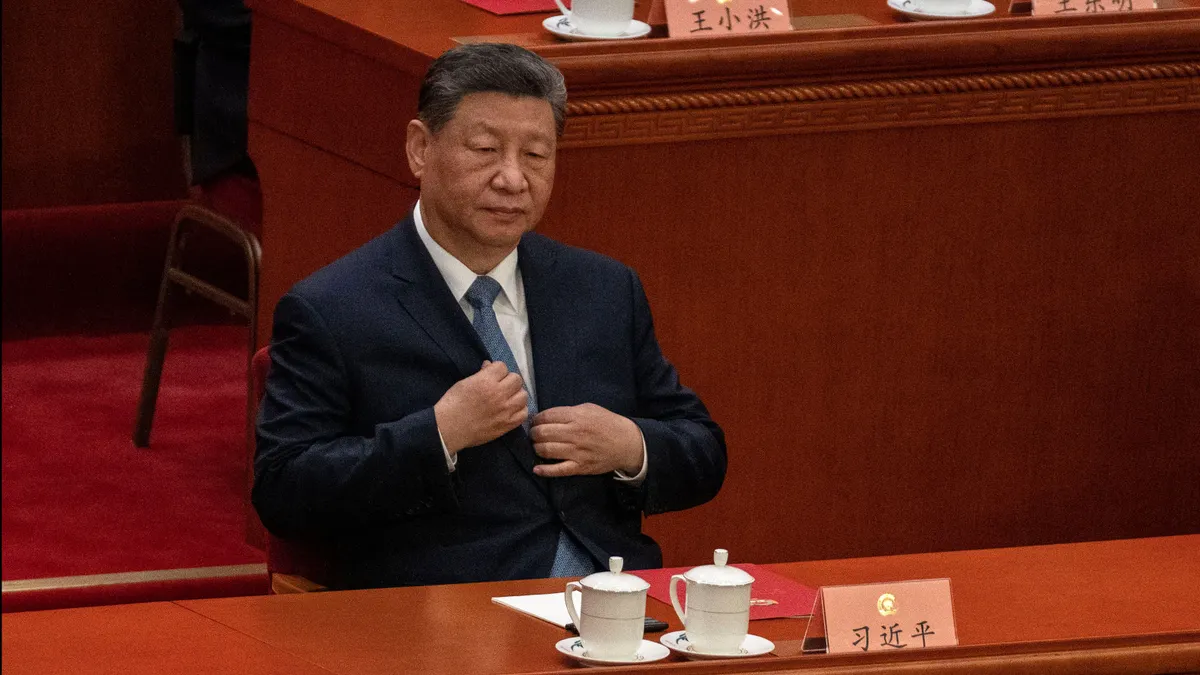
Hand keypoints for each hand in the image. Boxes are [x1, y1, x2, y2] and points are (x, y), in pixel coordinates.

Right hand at [434, 361, 527, 453]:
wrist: (449, 429)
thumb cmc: (453, 404)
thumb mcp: (464, 383)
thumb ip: (480, 374)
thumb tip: (489, 365)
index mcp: (486, 381)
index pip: (502, 366)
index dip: (496, 370)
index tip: (491, 375)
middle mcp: (499, 394)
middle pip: (517, 379)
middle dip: (508, 380)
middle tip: (500, 386)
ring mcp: (505, 410)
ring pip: (523, 395)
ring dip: (516, 394)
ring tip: (508, 398)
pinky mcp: (507, 424)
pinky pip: (523, 413)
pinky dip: (519, 410)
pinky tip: (511, 410)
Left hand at [529, 404, 643, 477]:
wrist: (626, 443)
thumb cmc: (607, 423)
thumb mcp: (590, 408)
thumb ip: (569, 411)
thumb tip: (548, 416)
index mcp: (577, 416)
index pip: (546, 416)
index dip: (536, 419)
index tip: (535, 422)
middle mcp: (575, 433)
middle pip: (542, 433)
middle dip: (534, 433)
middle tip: (534, 434)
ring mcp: (577, 452)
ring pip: (546, 450)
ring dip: (537, 448)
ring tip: (538, 446)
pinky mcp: (580, 467)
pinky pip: (558, 470)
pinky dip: (544, 471)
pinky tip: (537, 469)